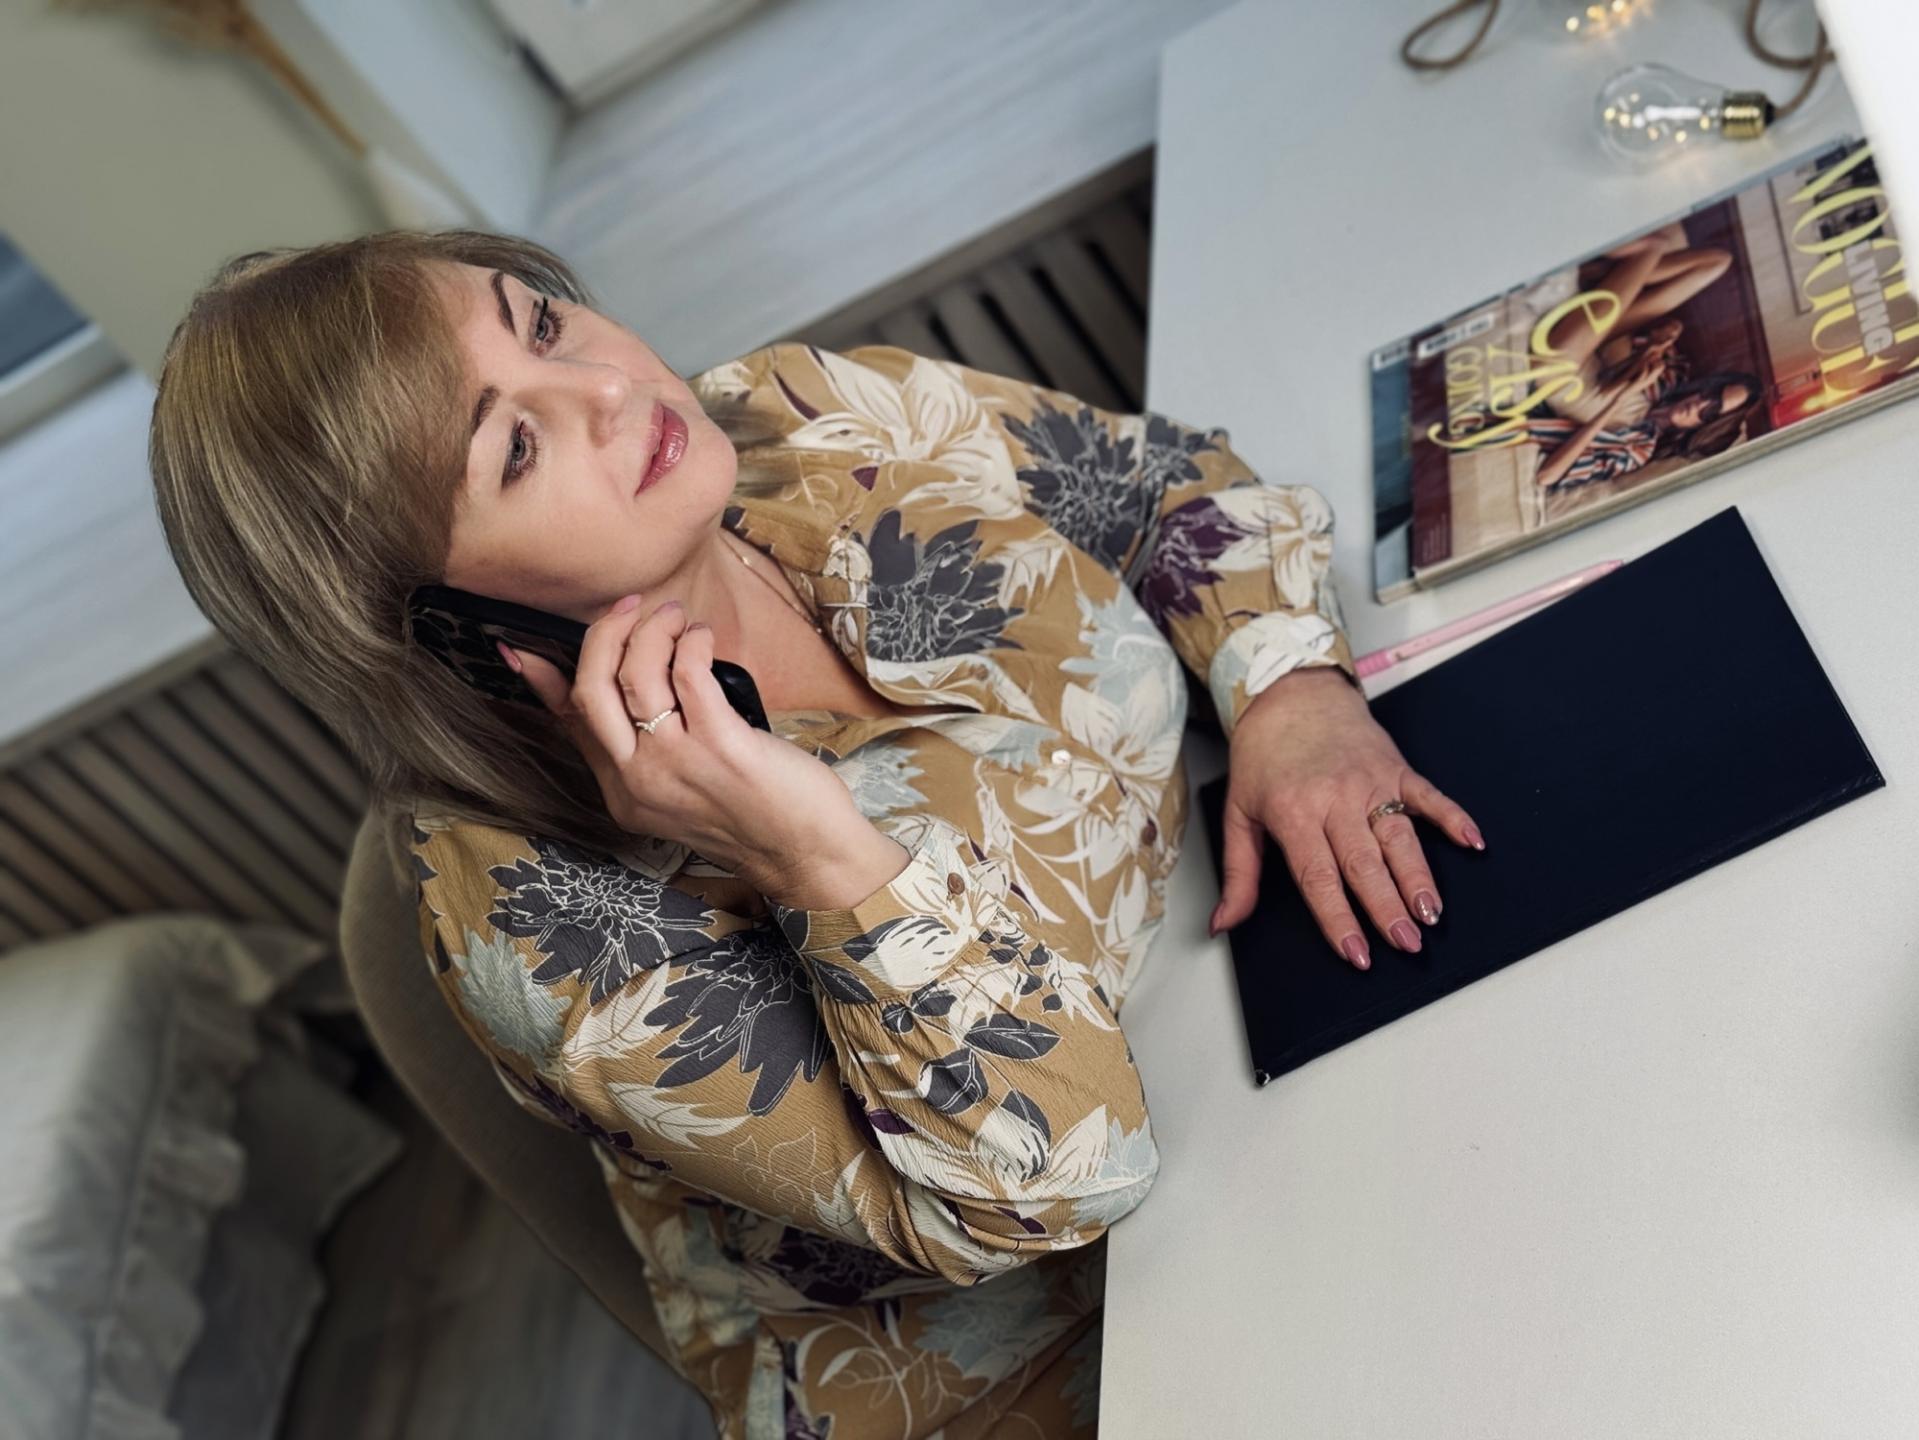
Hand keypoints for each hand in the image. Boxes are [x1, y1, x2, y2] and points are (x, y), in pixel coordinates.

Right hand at [505, 593, 906, 910]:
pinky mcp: (720, 745)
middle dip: (603, 635)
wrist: (805, 854)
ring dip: (653, 630)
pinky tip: (702, 637)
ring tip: (675, 616)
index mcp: (622, 791)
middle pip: (590, 689)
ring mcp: (676, 763)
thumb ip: (644, 747)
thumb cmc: (752, 813)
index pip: (570, 721)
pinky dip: (691, 642)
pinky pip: (688, 673)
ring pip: (636, 674)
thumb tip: (619, 695)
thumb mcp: (679, 790)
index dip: (545, 677)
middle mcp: (638, 780)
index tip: (525, 644)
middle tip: (631, 607)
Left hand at [1211, 667, 1484, 969]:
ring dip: (1419, 878)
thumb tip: (1224, 923)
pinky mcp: (1396, 769)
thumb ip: (1238, 874)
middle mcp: (1335, 800)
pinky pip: (1429, 796)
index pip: (1320, 877)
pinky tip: (1473, 841)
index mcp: (1294, 814)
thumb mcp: (1238, 813)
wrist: (1289, 694)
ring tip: (1432, 913)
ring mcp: (1370, 783)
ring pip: (1399, 838)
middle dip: (1388, 908)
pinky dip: (1453, 817)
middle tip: (1407, 944)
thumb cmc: (1262, 756)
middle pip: (1365, 864)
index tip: (1357, 953)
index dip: (1339, 918)